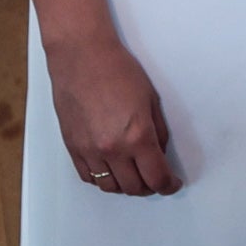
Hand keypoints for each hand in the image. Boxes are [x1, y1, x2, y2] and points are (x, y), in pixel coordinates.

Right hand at [46, 36, 178, 194]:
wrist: (82, 57)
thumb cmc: (117, 71)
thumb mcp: (151, 100)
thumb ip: (158, 132)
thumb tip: (160, 153)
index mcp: (137, 137)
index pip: (157, 178)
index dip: (168, 185)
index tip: (172, 183)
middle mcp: (112, 149)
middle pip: (134, 187)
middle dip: (149, 187)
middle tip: (156, 179)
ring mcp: (89, 150)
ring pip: (110, 187)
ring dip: (126, 186)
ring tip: (134, 175)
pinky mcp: (73, 146)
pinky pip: (88, 177)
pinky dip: (102, 180)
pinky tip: (112, 171)